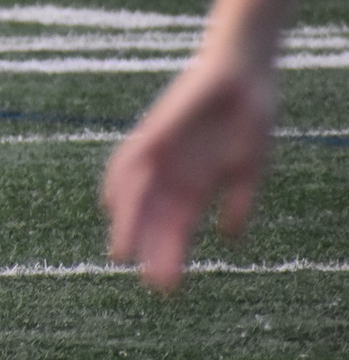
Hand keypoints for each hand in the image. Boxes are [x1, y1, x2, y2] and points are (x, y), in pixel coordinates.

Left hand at [101, 54, 276, 291]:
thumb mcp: (247, 167)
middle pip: (153, 219)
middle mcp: (171, 174)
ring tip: (124, 253)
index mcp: (194, 186)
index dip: (170, 255)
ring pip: (135, 196)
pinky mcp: (154, 132)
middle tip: (152, 284)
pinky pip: (128, 160)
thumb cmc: (249, 118)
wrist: (244, 72)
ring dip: (129, 224)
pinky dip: (119, 181)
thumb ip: (239, 201)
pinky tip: (111, 203)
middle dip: (152, 250)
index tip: (167, 287)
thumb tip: (231, 238)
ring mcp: (160, 154)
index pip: (176, 228)